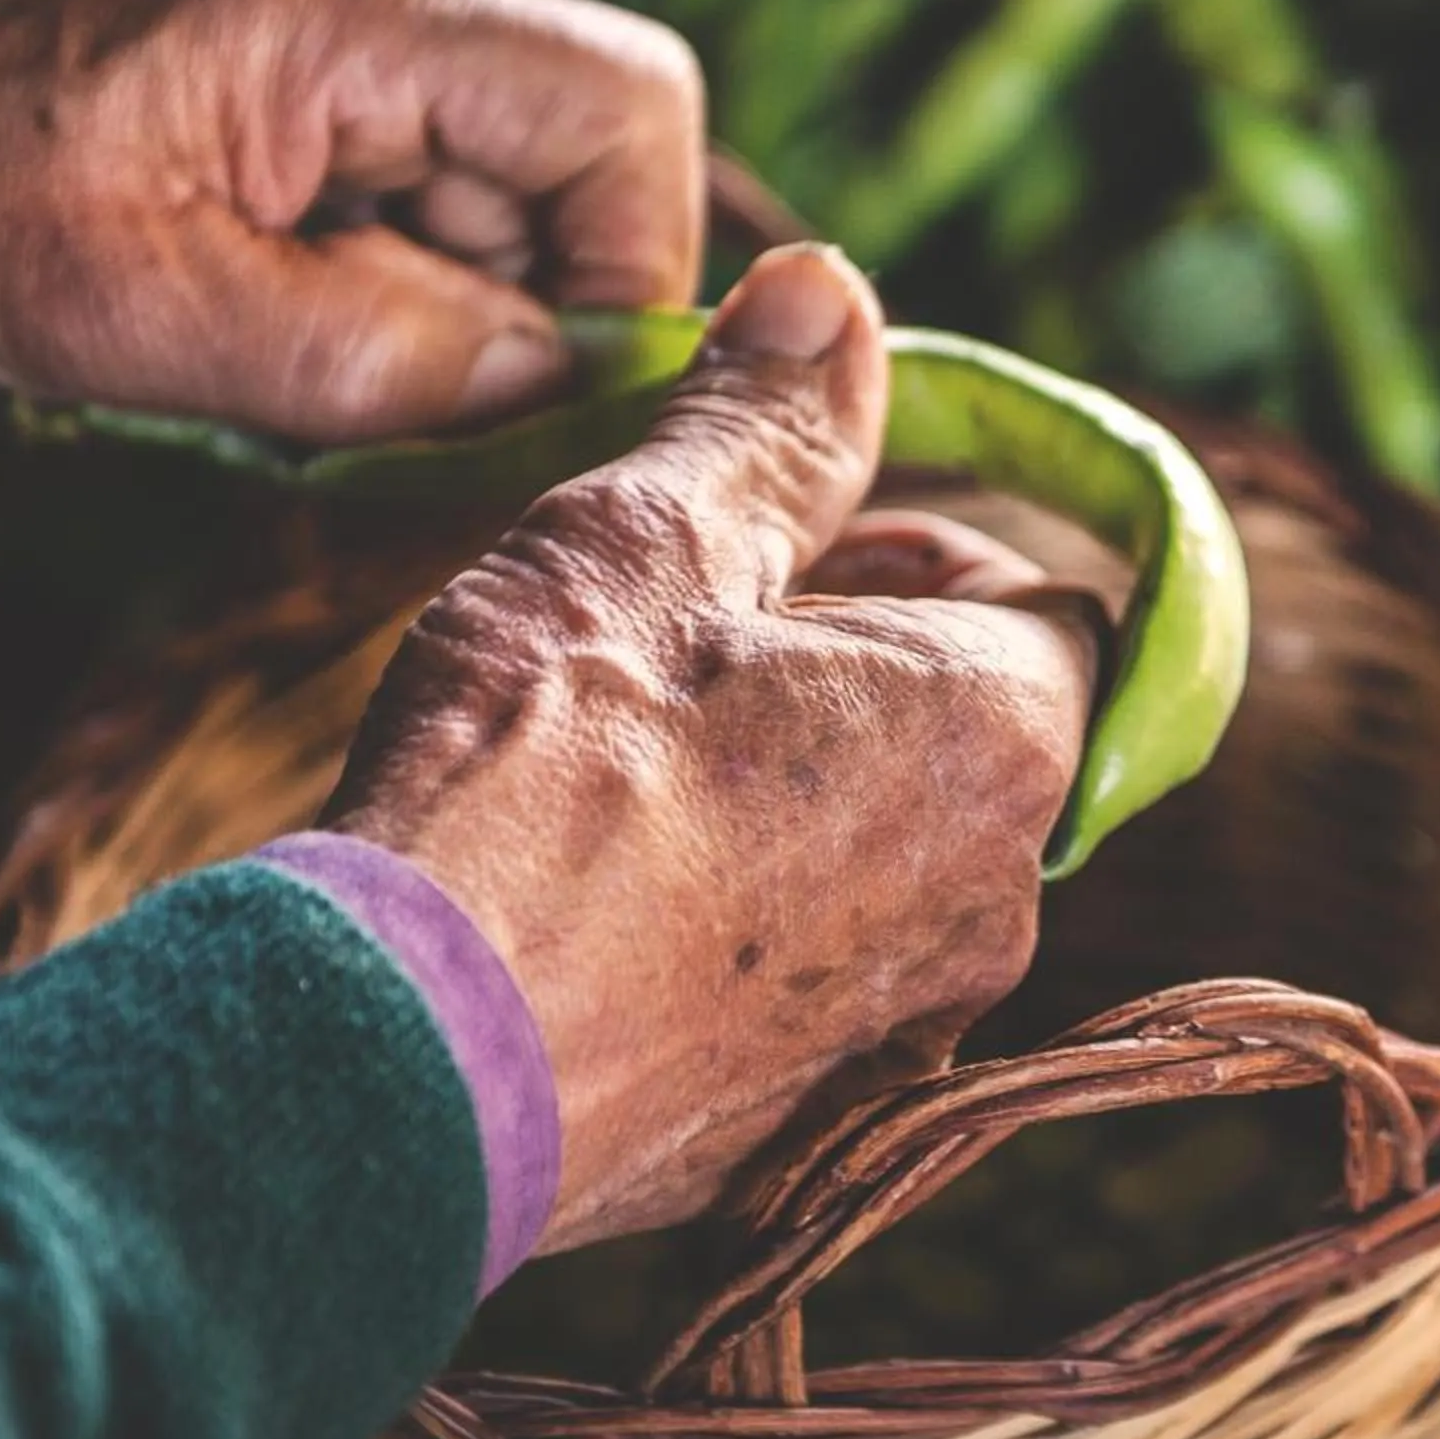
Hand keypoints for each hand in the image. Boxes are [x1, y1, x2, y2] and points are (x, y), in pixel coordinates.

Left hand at [0, 0, 703, 443]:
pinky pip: (403, 190)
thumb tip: (549, 391)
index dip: (633, 265)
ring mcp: (330, 17)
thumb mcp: (128, 310)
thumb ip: (367, 361)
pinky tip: (256, 322)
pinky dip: (365, 285)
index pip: (620, 107)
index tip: (552, 395)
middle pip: (564, 165)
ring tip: (275, 369)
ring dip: (424, 312)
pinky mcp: (288, 63)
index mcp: (344, 3)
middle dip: (506, 314)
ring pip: (486, 196)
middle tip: (377, 415)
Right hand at [322, 243, 1099, 1250]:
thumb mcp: (653, 539)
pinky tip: (591, 916)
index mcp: (1004, 738)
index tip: (776, 552)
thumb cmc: (536, 767)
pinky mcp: (799, 1144)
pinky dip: (728, 943)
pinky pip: (800, 1001)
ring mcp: (902, 1042)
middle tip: (667, 655)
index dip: (911, 554)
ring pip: (877, 872)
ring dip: (782, 808)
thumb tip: (832, 294)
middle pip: (961, 740)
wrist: (398, 1056)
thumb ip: (770, 423)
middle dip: (843, 679)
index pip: (1041, 604)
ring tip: (608, 785)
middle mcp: (998, 908)